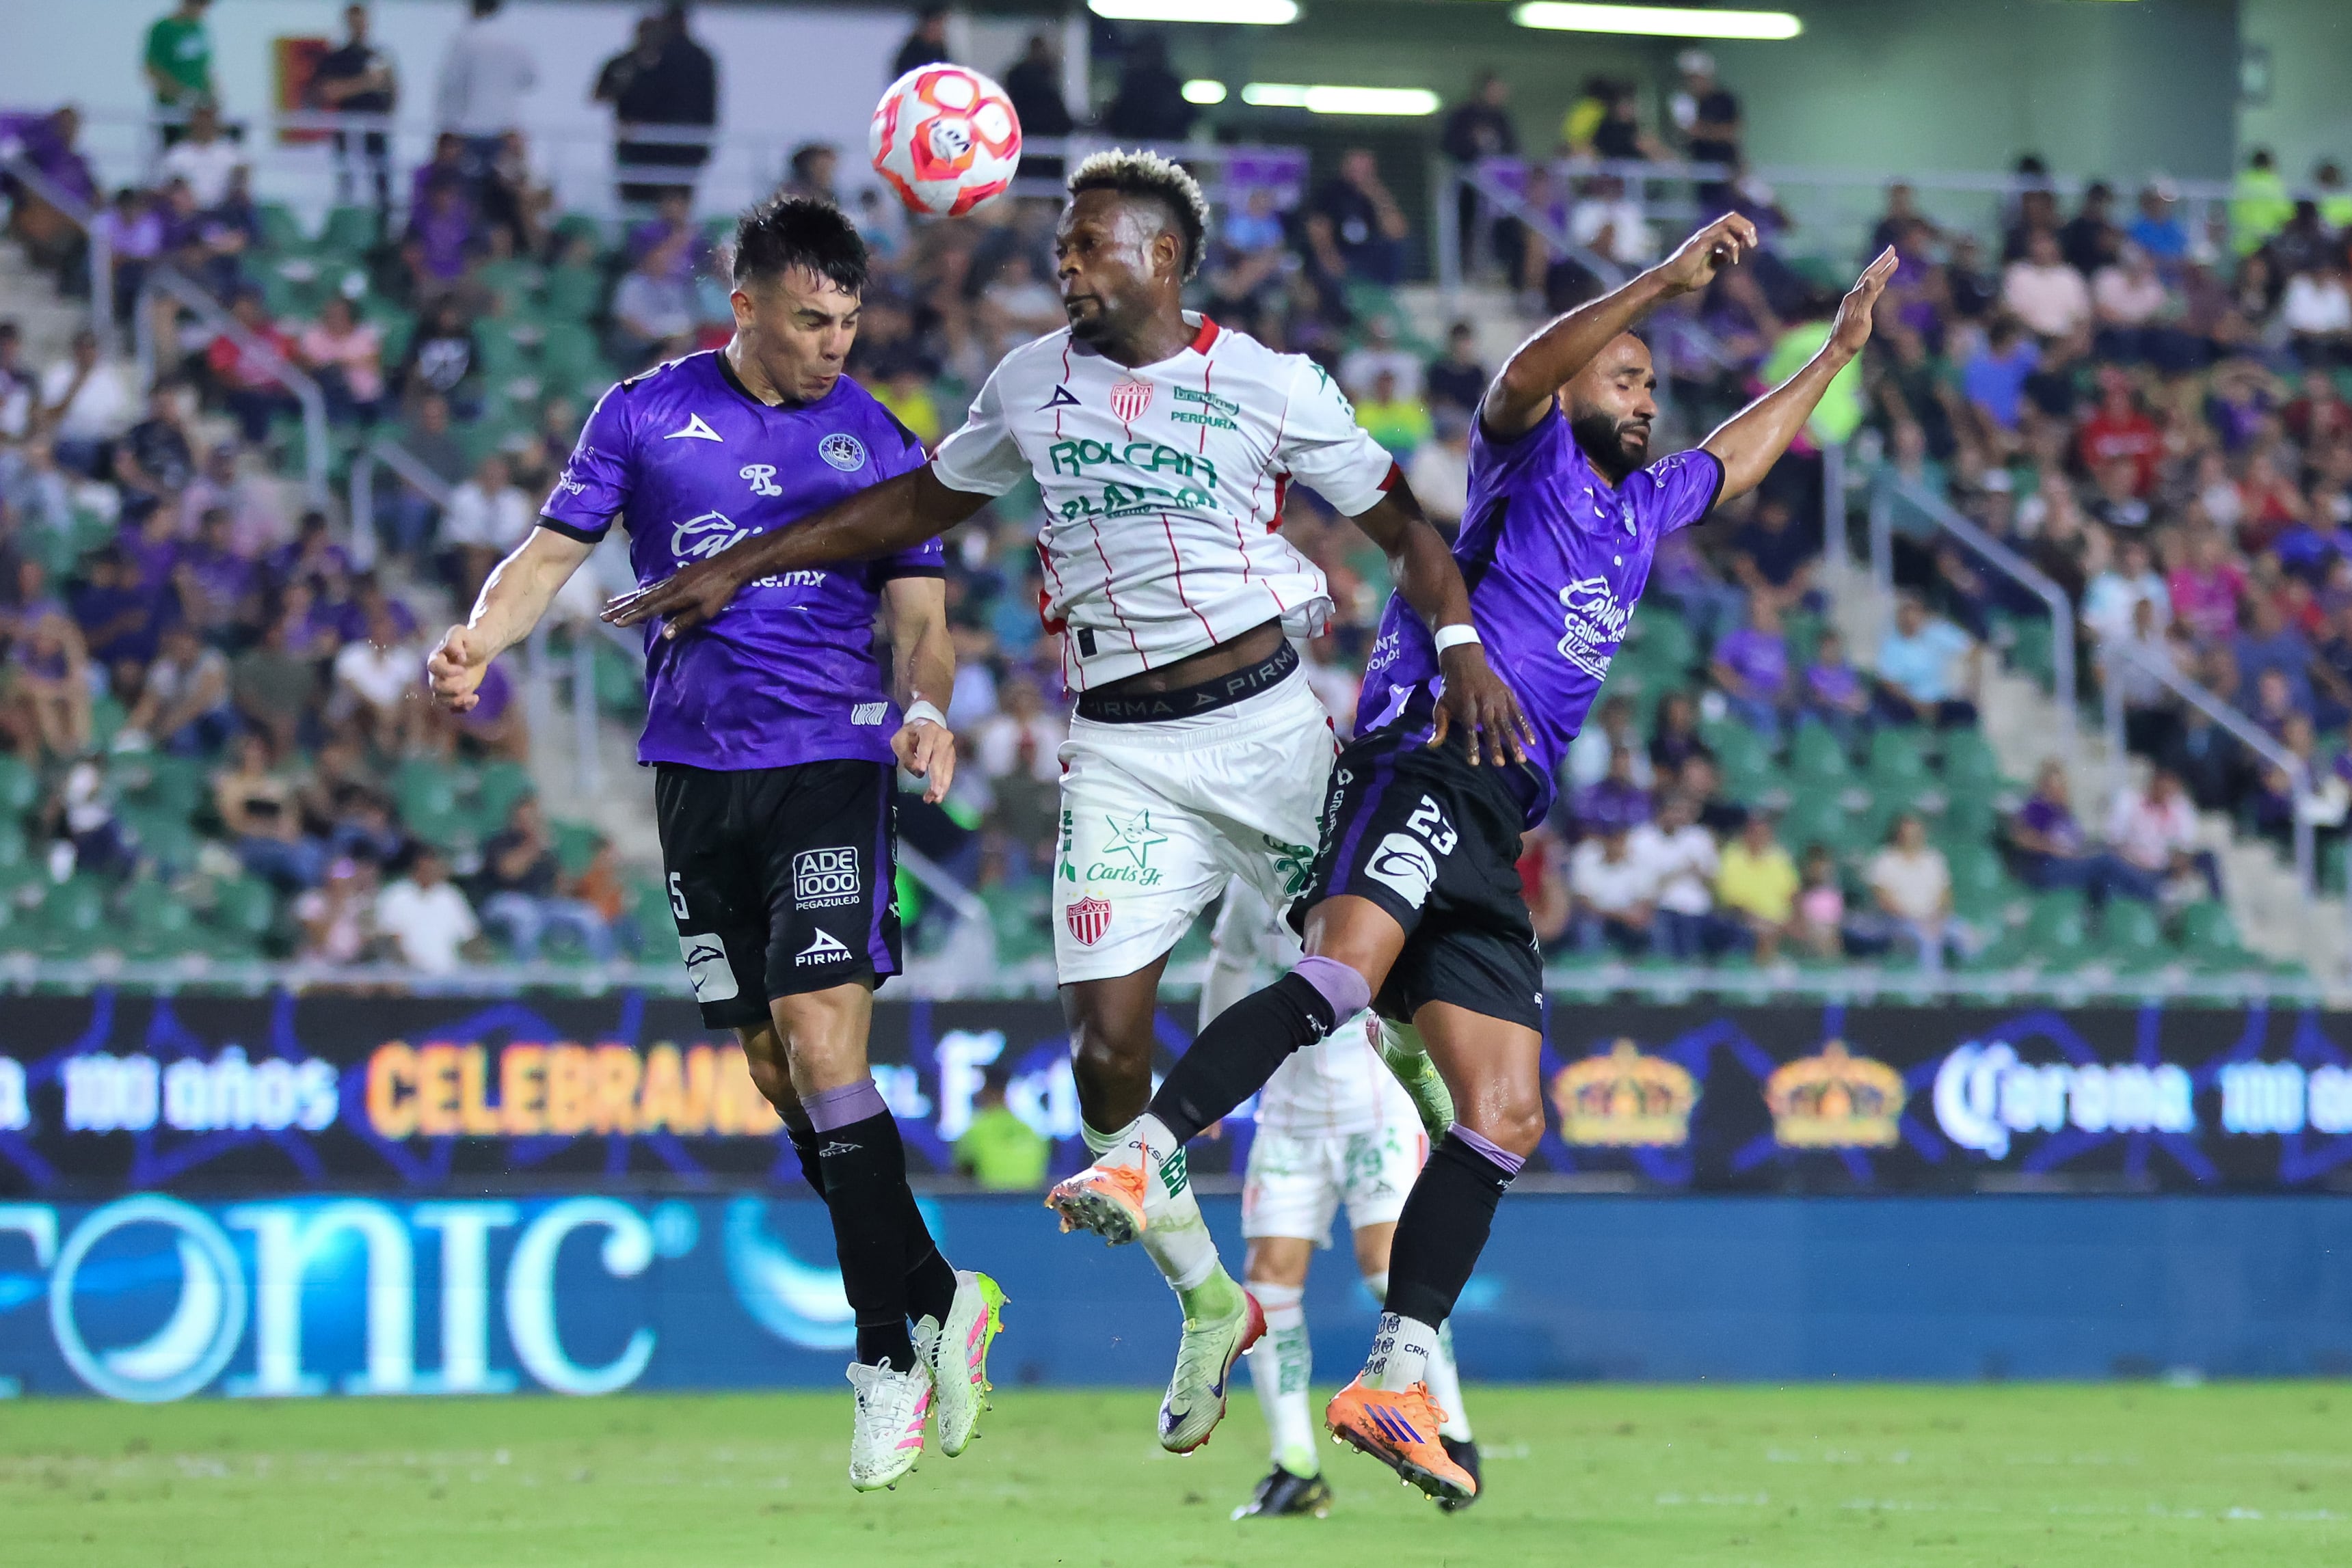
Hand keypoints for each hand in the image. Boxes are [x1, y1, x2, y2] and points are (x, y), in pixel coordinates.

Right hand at [426, 625, 487, 711]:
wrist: (480, 649)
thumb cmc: (469, 639)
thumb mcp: (461, 633)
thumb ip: (455, 641)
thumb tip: (458, 657)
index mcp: (436, 658)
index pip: (433, 668)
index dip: (447, 671)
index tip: (462, 667)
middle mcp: (437, 674)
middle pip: (435, 687)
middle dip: (452, 688)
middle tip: (468, 682)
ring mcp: (446, 686)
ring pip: (442, 700)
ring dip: (457, 700)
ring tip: (472, 694)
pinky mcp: (456, 694)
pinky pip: (453, 708)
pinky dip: (463, 708)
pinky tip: (475, 698)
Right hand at [600, 556, 744, 635]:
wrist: (731, 564)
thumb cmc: (722, 591)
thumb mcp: (706, 611)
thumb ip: (685, 621)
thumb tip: (664, 635)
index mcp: (676, 596)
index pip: (649, 610)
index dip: (632, 617)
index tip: (616, 623)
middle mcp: (669, 586)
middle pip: (641, 599)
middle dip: (621, 608)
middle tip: (603, 615)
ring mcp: (672, 579)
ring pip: (645, 591)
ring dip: (627, 599)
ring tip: (611, 603)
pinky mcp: (676, 575)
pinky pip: (653, 586)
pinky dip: (640, 592)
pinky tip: (635, 595)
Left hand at [892, 716, 955, 804]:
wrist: (925, 726)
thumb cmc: (910, 735)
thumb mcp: (900, 741)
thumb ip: (906, 755)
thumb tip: (919, 772)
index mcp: (928, 729)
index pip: (926, 744)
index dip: (923, 756)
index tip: (921, 770)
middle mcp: (943, 737)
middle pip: (940, 759)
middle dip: (937, 778)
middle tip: (934, 793)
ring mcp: (950, 748)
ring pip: (947, 768)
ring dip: (941, 785)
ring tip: (935, 799)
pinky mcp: (952, 757)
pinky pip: (949, 773)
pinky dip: (944, 785)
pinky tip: (938, 796)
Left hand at [1429, 643, 1534, 766]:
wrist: (1464, 660)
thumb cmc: (1451, 688)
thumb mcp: (1441, 704)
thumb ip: (1439, 725)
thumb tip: (1431, 746)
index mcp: (1466, 703)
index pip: (1469, 727)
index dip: (1472, 745)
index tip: (1475, 762)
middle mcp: (1484, 700)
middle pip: (1491, 726)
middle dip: (1496, 745)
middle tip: (1500, 764)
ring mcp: (1498, 697)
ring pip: (1507, 721)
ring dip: (1514, 741)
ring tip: (1520, 759)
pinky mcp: (1509, 694)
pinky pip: (1519, 712)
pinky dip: (1526, 726)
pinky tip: (1531, 742)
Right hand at [1653, 212, 1760, 296]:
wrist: (1672, 282)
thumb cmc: (1687, 277)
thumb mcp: (1710, 268)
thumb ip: (1720, 260)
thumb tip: (1728, 256)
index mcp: (1711, 238)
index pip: (1732, 222)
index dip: (1745, 230)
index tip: (1750, 246)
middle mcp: (1708, 233)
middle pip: (1732, 217)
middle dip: (1747, 227)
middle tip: (1753, 244)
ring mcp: (1704, 237)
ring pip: (1728, 221)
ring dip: (1743, 232)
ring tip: (1748, 247)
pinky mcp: (1700, 243)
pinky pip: (1721, 236)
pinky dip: (1732, 245)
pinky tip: (1734, 259)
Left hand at [1830, 247, 1899, 359]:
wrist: (1837, 350)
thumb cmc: (1850, 337)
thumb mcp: (1861, 317)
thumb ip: (1867, 297)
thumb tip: (1871, 278)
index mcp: (1855, 296)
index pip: (1872, 277)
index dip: (1884, 266)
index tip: (1895, 255)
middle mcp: (1853, 296)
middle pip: (1869, 275)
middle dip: (1881, 262)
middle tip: (1891, 249)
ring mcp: (1853, 303)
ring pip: (1869, 282)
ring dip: (1879, 271)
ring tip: (1888, 262)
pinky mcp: (1855, 310)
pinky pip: (1868, 292)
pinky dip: (1876, 285)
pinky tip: (1879, 285)